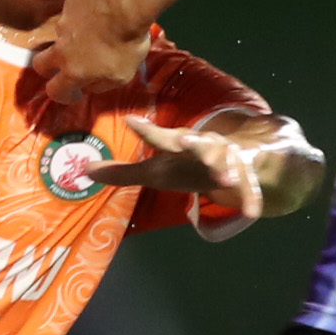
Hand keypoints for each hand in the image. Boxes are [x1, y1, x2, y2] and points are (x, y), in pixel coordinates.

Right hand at [29, 0, 149, 105]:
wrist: (126, 4)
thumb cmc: (127, 44)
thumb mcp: (122, 76)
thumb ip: (100, 85)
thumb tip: (88, 85)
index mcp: (72, 72)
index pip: (54, 91)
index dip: (62, 95)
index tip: (75, 93)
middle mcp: (61, 50)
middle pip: (39, 63)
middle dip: (48, 68)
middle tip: (64, 67)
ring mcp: (62, 25)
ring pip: (59, 37)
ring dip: (70, 40)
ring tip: (91, 34)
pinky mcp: (68, 6)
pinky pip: (70, 17)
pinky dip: (80, 20)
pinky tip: (96, 15)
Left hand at [86, 117, 267, 217]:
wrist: (231, 158)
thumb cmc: (184, 164)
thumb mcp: (154, 169)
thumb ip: (120, 173)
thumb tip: (83, 171)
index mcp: (177, 144)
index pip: (158, 136)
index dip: (145, 129)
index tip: (131, 121)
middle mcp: (200, 147)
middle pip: (194, 143)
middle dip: (193, 142)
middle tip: (188, 140)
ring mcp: (224, 159)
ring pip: (224, 160)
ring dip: (223, 167)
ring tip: (223, 178)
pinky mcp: (243, 175)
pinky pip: (248, 187)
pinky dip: (251, 198)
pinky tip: (252, 212)